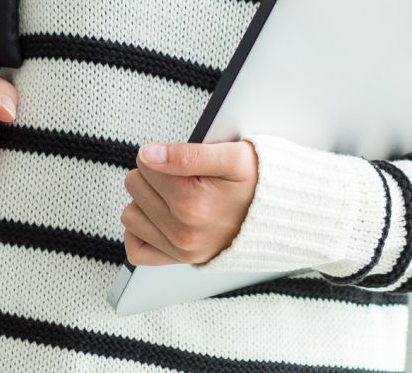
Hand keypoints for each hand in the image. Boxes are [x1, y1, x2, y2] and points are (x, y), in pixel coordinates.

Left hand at [121, 139, 258, 265]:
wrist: (280, 216)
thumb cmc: (257, 182)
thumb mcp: (232, 156)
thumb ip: (187, 154)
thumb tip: (148, 155)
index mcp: (192, 202)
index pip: (145, 162)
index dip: (161, 152)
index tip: (181, 157)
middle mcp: (182, 230)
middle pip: (135, 186)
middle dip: (153, 173)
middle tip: (180, 174)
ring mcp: (180, 248)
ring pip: (130, 214)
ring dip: (145, 200)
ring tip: (172, 193)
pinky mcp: (179, 260)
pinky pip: (137, 250)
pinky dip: (140, 231)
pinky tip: (157, 216)